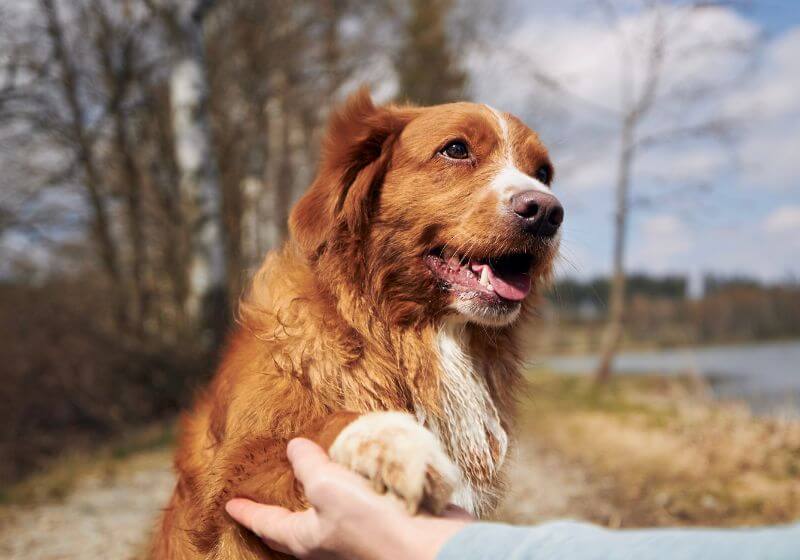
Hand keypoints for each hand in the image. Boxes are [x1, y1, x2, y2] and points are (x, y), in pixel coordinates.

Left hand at [226, 438, 471, 559]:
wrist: (429, 547)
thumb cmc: (373, 524)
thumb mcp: (328, 488)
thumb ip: (308, 467)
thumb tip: (294, 448)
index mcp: (307, 539)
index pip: (267, 525)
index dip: (248, 512)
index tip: (230, 505)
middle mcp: (328, 542)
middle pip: (294, 528)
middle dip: (279, 512)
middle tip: (267, 495)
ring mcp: (356, 536)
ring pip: (328, 516)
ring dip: (319, 496)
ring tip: (312, 475)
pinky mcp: (383, 523)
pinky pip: (360, 504)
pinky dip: (353, 487)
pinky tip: (357, 471)